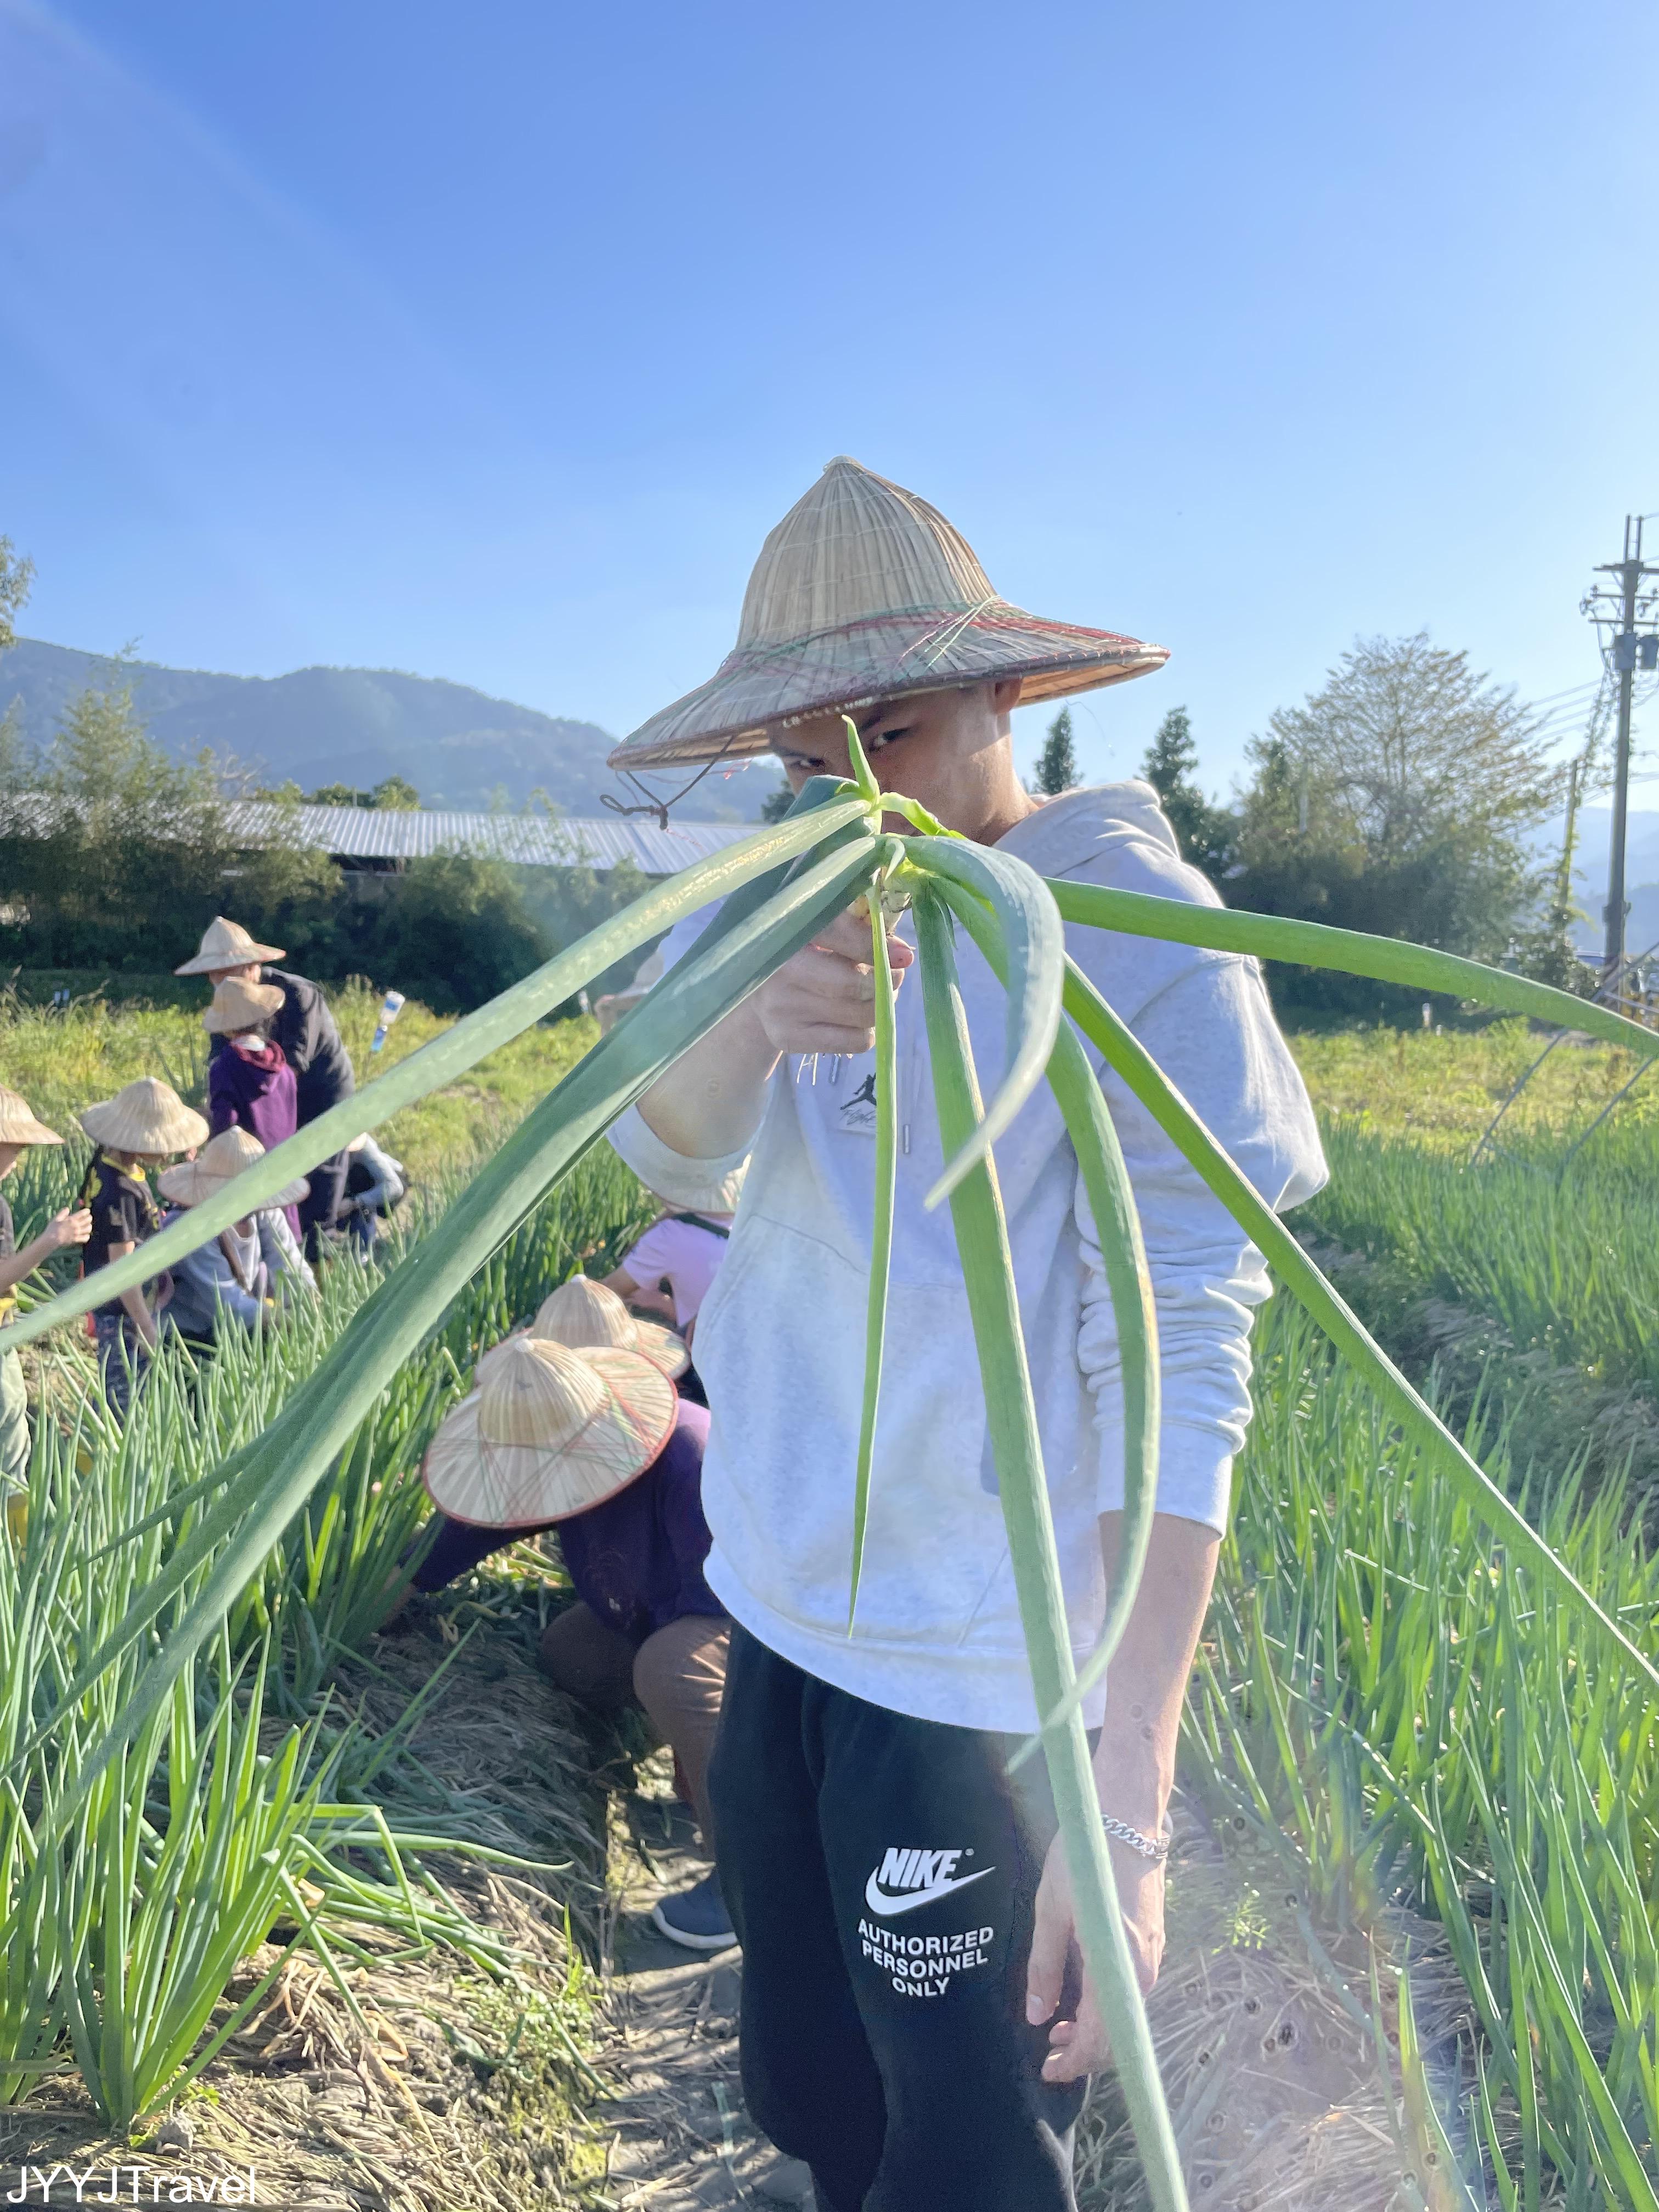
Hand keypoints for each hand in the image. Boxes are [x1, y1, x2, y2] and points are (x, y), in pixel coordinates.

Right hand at [40, 1208, 91, 1252]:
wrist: (51, 1239)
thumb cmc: (52, 1228)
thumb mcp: (56, 1218)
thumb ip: (62, 1213)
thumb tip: (67, 1209)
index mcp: (71, 1219)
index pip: (84, 1213)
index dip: (87, 1211)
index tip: (87, 1211)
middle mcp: (76, 1226)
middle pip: (88, 1220)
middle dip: (89, 1218)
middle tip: (88, 1218)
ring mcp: (77, 1233)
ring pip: (89, 1229)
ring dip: (89, 1226)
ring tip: (87, 1226)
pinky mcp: (76, 1240)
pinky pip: (86, 1238)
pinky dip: (87, 1236)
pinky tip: (85, 1234)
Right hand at [750, 908, 912, 1057]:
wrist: (760, 990)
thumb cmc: (804, 951)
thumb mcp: (822, 930)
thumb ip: (859, 930)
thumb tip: (903, 955)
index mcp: (788, 928)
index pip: (839, 934)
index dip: (876, 946)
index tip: (903, 955)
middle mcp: (780, 969)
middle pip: (855, 984)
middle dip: (886, 981)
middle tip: (894, 976)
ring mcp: (782, 1007)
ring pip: (862, 1015)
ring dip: (880, 1005)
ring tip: (874, 994)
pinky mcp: (788, 1037)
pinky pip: (855, 1040)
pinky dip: (868, 1030)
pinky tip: (857, 1017)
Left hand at [1024, 1833, 1164, 2083]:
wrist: (1129, 1816)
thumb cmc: (1084, 1858)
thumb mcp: (1051, 1909)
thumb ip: (1044, 1966)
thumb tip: (1037, 2016)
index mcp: (1113, 1965)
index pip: (1100, 2038)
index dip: (1075, 2062)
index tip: (1049, 2072)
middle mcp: (1141, 1969)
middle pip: (1117, 2033)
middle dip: (1084, 2051)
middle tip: (1049, 2054)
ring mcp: (1152, 1955)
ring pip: (1126, 2012)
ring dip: (1095, 2028)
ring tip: (1059, 2025)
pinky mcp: (1153, 1941)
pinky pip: (1131, 1989)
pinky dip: (1108, 2004)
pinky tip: (1083, 1995)